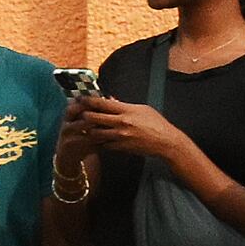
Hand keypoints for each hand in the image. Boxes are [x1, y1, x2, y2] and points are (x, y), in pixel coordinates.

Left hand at [68, 93, 202, 176]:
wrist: (166, 142)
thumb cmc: (156, 123)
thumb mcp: (142, 109)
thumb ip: (124, 105)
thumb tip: (110, 100)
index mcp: (127, 110)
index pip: (101, 103)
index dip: (88, 100)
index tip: (80, 98)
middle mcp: (122, 122)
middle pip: (93, 117)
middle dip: (83, 115)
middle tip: (79, 114)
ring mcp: (120, 136)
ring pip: (94, 133)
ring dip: (88, 130)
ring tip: (85, 127)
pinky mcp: (121, 147)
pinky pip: (103, 144)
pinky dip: (98, 141)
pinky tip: (96, 139)